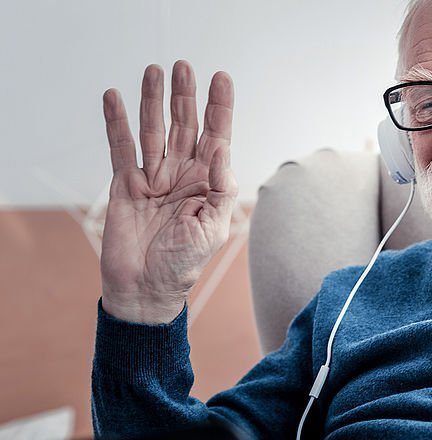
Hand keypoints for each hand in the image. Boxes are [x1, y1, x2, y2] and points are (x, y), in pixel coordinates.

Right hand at [100, 60, 236, 322]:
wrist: (146, 288)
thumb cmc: (184, 262)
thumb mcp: (214, 227)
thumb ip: (221, 187)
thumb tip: (223, 147)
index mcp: (208, 182)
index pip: (217, 136)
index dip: (219, 107)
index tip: (221, 78)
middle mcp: (182, 174)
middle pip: (185, 126)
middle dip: (185, 96)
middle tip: (183, 66)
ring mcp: (153, 176)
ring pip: (153, 130)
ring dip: (153, 101)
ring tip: (154, 70)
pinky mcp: (125, 184)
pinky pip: (121, 148)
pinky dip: (117, 123)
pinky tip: (115, 97)